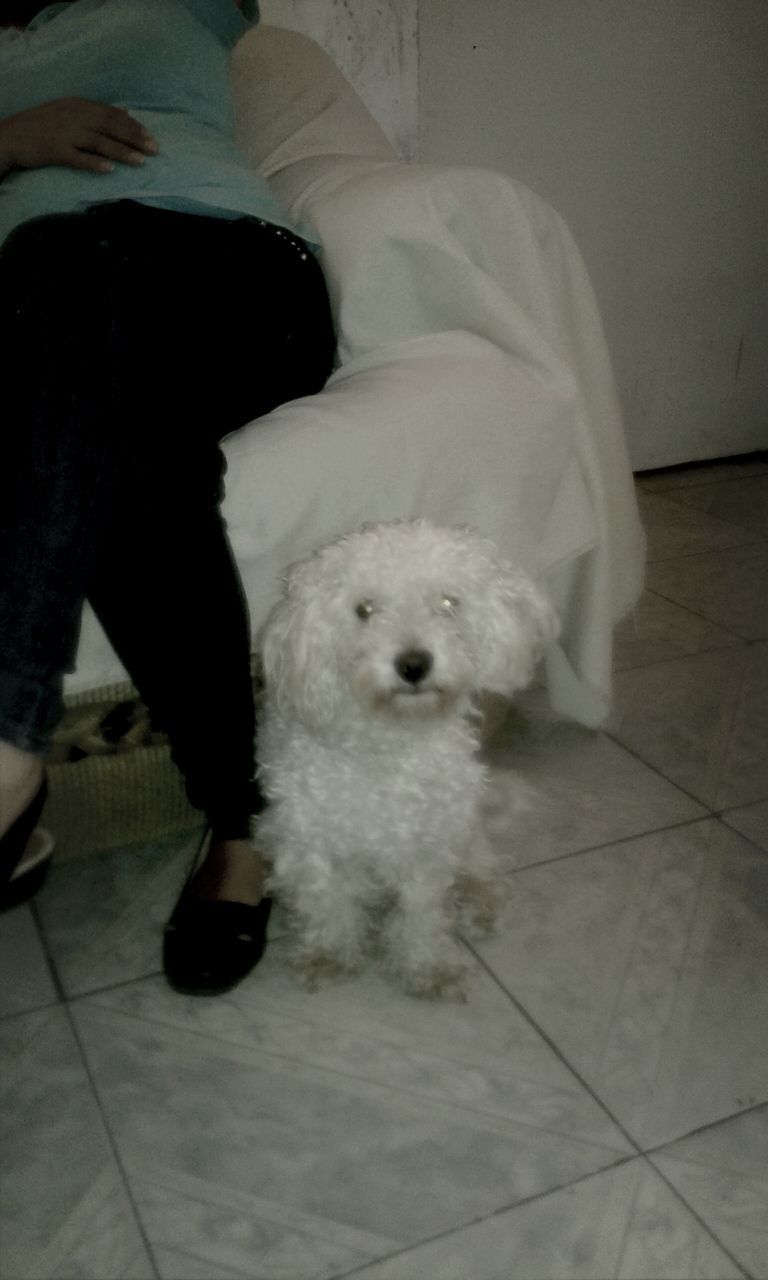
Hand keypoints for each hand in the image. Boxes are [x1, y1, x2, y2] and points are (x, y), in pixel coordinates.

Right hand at [0, 97, 157, 177]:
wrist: (10, 135)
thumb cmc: (42, 126)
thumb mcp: (69, 111)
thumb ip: (97, 112)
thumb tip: (126, 111)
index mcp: (78, 105)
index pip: (111, 114)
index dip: (132, 125)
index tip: (150, 136)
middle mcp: (74, 116)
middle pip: (109, 126)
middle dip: (134, 138)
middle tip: (154, 149)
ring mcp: (64, 133)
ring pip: (98, 142)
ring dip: (121, 151)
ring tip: (140, 161)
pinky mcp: (55, 150)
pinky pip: (78, 158)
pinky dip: (94, 163)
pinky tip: (109, 169)